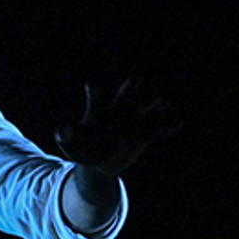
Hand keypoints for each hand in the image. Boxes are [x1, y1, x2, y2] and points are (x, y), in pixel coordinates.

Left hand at [53, 78, 181, 176]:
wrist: (100, 160)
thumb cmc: (82, 149)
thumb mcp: (72, 146)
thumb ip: (66, 137)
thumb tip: (61, 130)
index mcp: (97, 111)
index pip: (96, 95)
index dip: (95, 90)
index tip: (93, 85)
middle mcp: (117, 111)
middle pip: (125, 95)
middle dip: (131, 87)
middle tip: (136, 79)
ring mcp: (133, 122)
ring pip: (146, 109)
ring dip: (155, 105)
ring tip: (165, 101)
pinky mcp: (145, 135)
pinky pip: (159, 128)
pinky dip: (167, 125)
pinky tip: (177, 122)